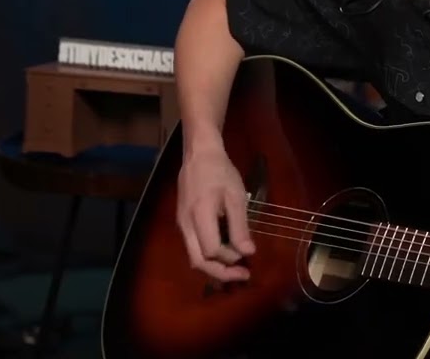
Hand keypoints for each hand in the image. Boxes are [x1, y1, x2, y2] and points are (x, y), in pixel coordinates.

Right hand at [175, 145, 255, 281]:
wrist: (199, 154)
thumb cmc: (220, 172)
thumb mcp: (236, 196)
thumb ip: (240, 226)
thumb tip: (248, 252)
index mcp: (199, 216)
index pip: (211, 250)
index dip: (230, 258)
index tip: (248, 255)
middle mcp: (185, 224)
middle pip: (198, 260)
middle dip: (220, 273)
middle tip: (243, 275)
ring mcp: (182, 223)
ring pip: (194, 256)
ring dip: (214, 266)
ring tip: (235, 268)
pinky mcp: (183, 221)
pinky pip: (194, 246)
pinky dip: (209, 255)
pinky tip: (225, 253)